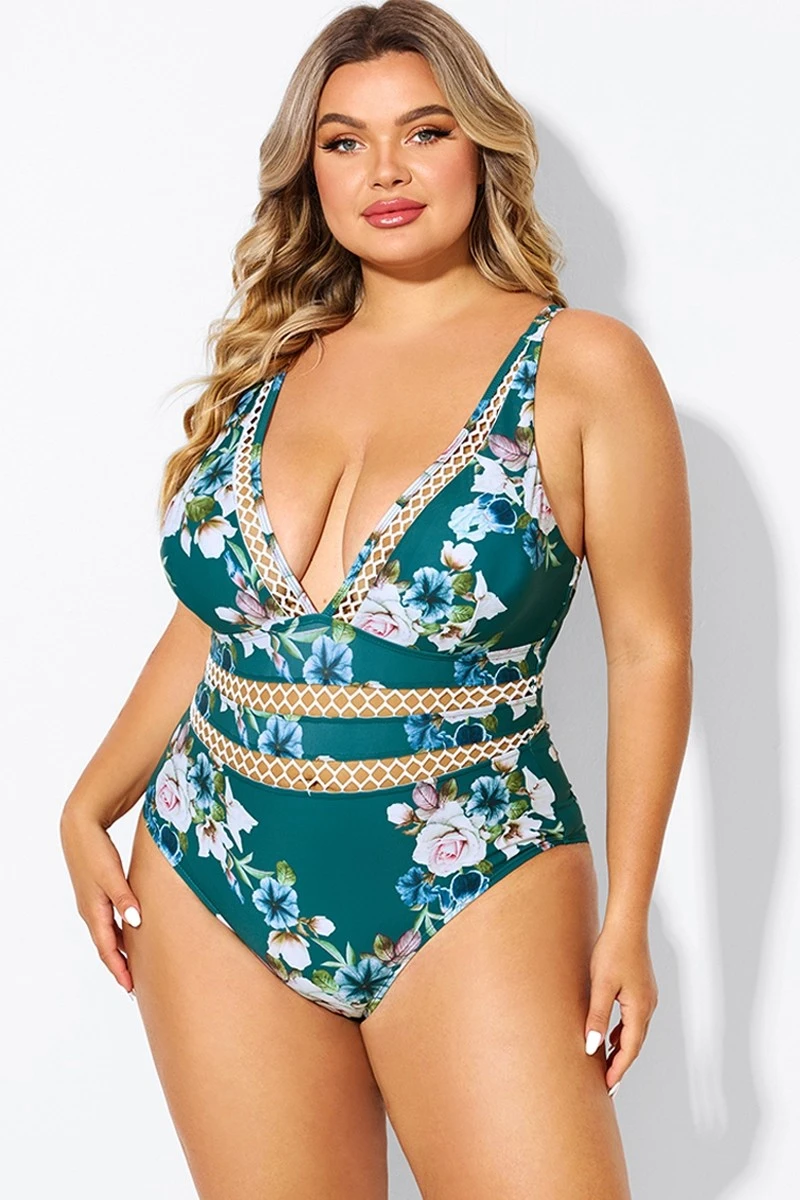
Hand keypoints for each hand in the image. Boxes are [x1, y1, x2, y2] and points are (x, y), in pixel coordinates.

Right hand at [60, 807, 141, 994]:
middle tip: (133, 983)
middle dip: (118, 965)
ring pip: (107, 933)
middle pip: (106, 945)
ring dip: (118, 949)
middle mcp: (91, 910)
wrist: (79, 828)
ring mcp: (92, 901)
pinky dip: (117, 931)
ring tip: (133, 963)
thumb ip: (124, 898)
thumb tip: (135, 922)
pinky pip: (107, 920)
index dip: (118, 968)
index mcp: (93, 910)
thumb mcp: (111, 875)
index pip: (106, 948)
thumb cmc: (94, 850)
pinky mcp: (97, 891)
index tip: (129, 987)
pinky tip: (129, 930)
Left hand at [583, 919, 657, 1095]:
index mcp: (640, 1009)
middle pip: (635, 1044)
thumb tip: (593, 1048)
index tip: (607, 1088)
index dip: (618, 1070)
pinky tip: (611, 1036)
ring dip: (622, 1049)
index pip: (630, 1049)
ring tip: (607, 1065)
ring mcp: (647, 998)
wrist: (627, 924)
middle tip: (607, 1085)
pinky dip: (623, 1033)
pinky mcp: (642, 990)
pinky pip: (634, 1020)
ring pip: (635, 1032)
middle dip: (621, 1064)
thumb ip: (597, 1017)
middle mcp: (648, 1007)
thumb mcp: (601, 986)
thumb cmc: (613, 951)